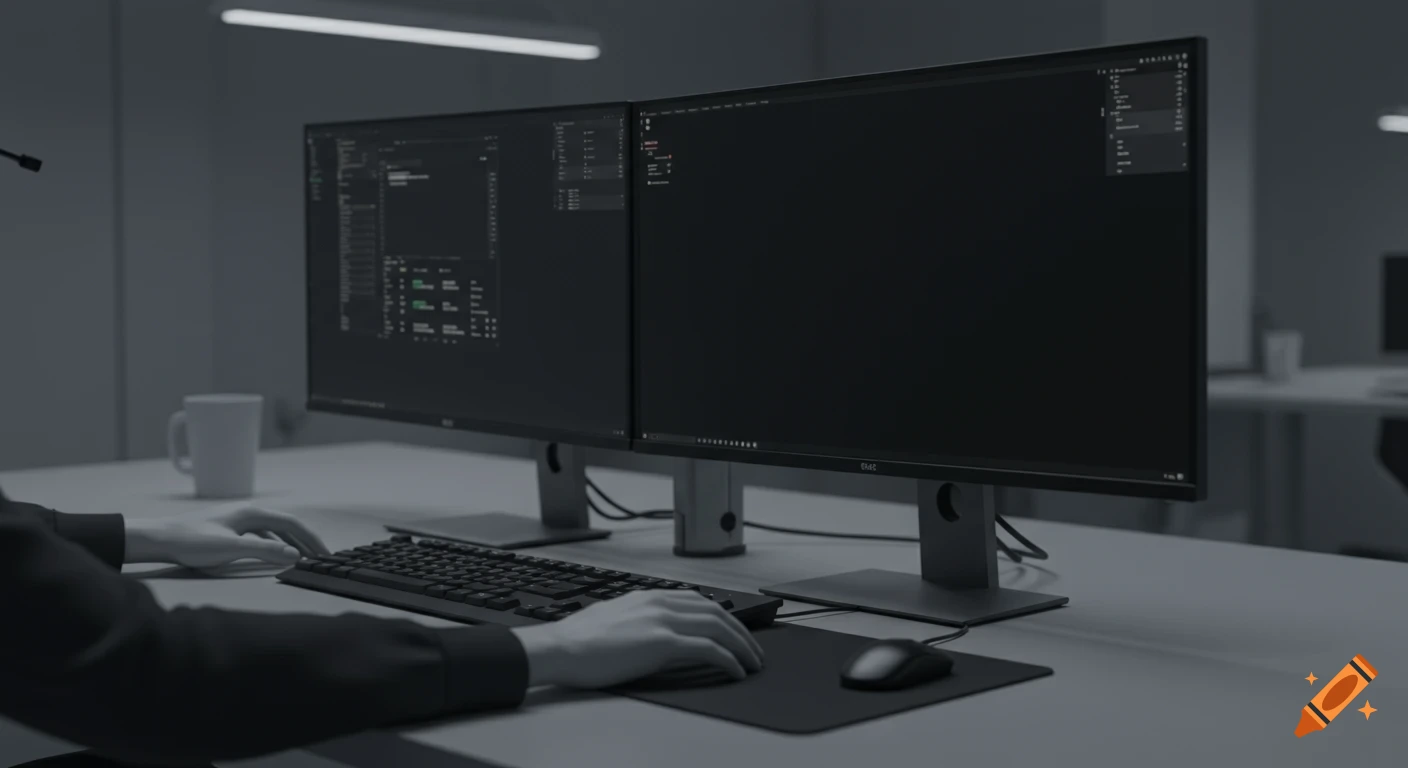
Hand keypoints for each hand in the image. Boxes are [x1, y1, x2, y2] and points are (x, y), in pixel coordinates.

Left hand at [124, 504, 330, 567]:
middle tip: (320, 557)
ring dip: (290, 543)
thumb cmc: (192, 542)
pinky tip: (274, 554)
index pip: (292, 524)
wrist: (159, 539)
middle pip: (285, 525)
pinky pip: (261, 535)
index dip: (311, 539)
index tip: (324, 554)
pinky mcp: (229, 529)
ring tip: (302, 557)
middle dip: (305, 541)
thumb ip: (265, 551)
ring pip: (274, 530)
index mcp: (252, 513)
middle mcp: (248, 513)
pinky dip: (274, 544)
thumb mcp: (231, 548)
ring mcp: (238, 520)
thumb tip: (295, 555)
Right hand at [510, 590, 764, 688]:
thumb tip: (648, 631)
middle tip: (754, 648)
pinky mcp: (662, 642)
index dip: (722, 614)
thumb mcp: (614, 619)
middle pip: (715, 611)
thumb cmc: (578, 640)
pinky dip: (729, 659)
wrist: (562, 647)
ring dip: (742, 645)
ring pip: (718, 627)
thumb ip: (637, 619)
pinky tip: (736, 671)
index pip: (697, 599)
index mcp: (649, 596)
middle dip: (741, 630)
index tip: (734, 628)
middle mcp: (659, 602)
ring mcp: (662, 620)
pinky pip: (708, 649)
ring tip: (753, 662)